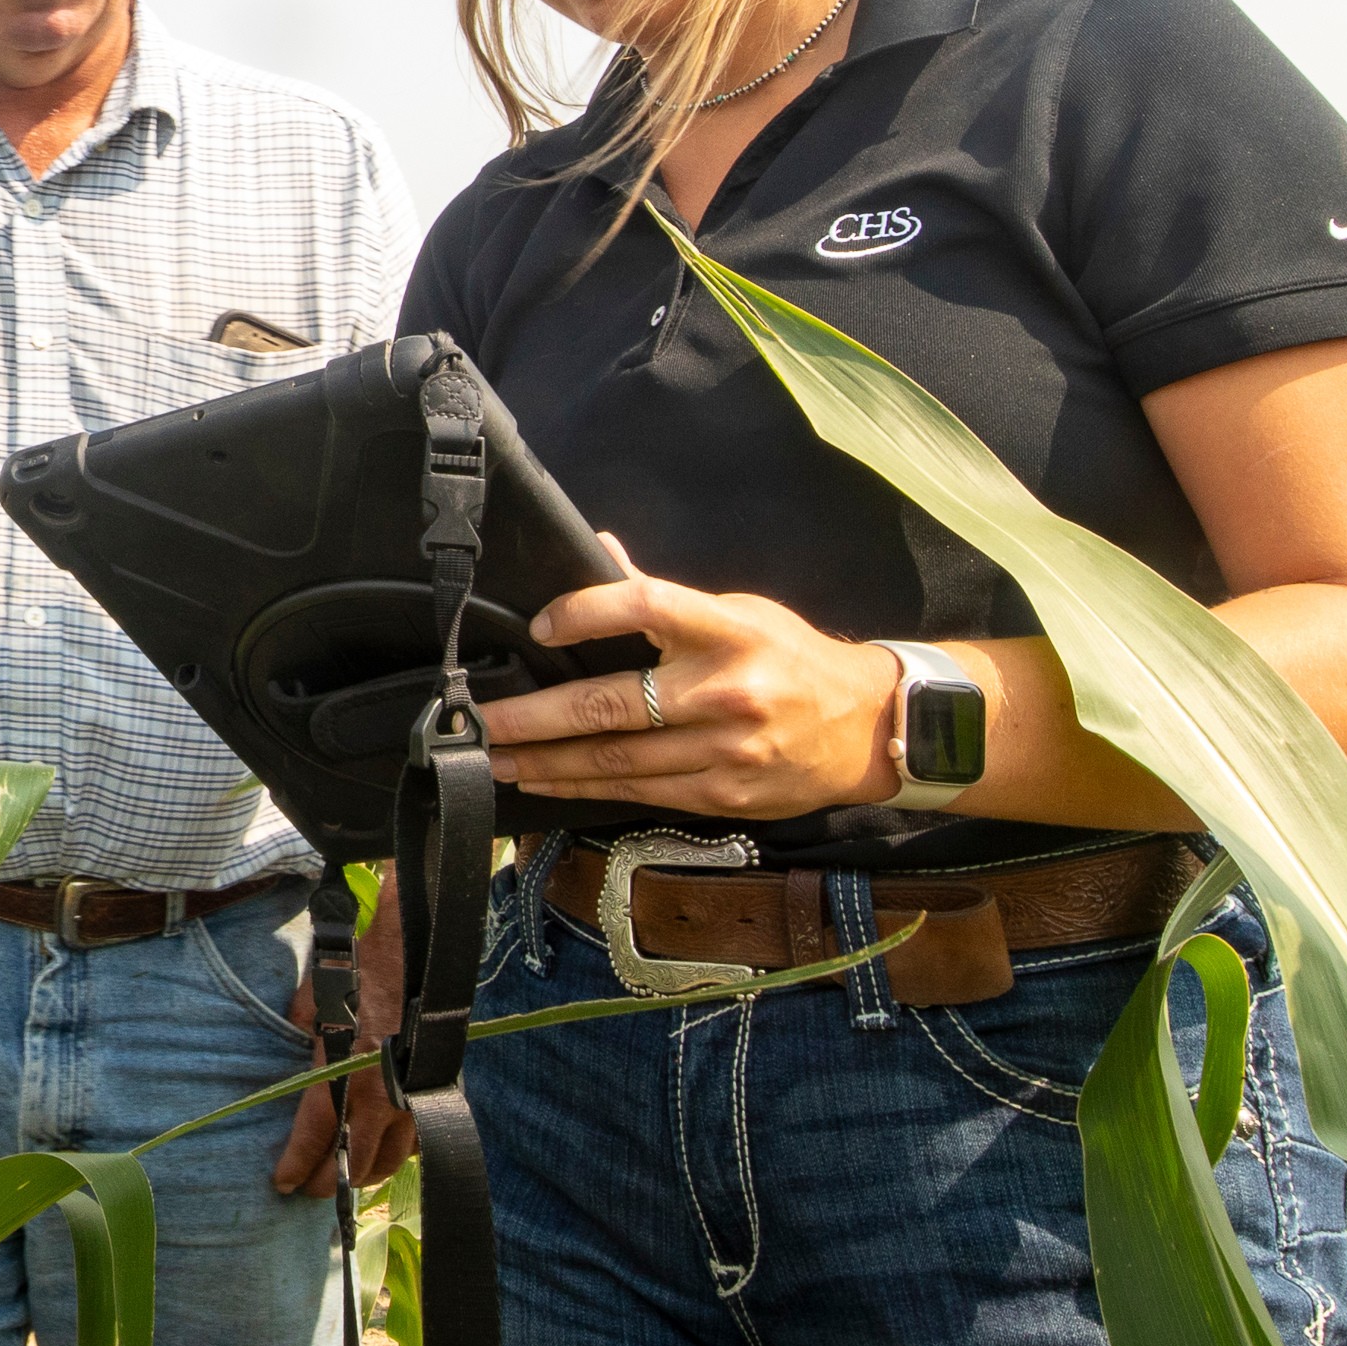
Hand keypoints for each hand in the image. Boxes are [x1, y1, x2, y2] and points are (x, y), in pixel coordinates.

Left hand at [274, 875, 421, 1196]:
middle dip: (327, 1183)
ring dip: (364, 1175)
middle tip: (308, 1189)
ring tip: (342, 1178)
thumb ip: (298, 1042)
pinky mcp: (431, 1091)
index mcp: (343, 1075)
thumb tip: (287, 1063)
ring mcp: (411, 1098)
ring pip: (389, 1161)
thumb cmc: (355, 972)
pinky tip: (379, 1152)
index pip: (316, 1138)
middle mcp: (380, 1096)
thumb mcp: (310, 1005)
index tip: (282, 1184)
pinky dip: (397, 1153)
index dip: (297, 1167)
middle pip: (352, 1163)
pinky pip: (415, 1140)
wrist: (412, 952)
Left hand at [479, 568, 907, 818]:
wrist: (869, 728)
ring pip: (617, 759)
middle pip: (613, 704)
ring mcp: (726, 750)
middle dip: (534, 715)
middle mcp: (727, 690)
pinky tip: (545, 781)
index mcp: (729, 630)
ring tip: (495, 755)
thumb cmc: (793, 659)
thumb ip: (665, 594)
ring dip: (546, 761)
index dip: (586, 612)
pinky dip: (585, 787)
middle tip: (478, 717)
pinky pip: (639, 791)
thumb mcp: (740, 611)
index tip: (539, 626)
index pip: (647, 606)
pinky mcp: (724, 796)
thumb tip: (599, 549)